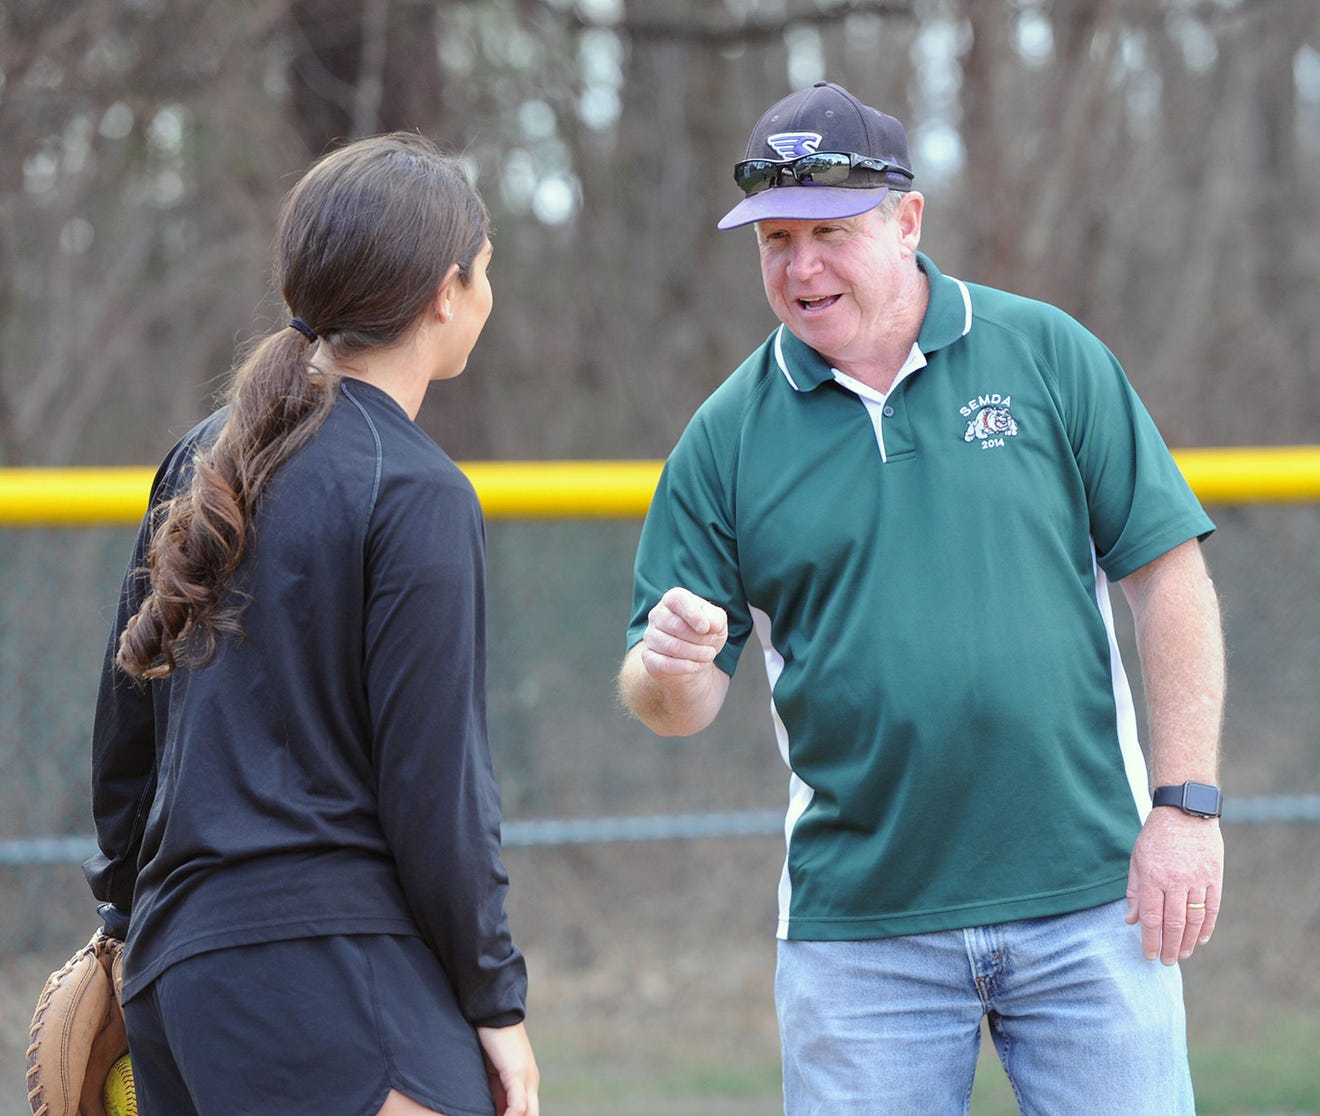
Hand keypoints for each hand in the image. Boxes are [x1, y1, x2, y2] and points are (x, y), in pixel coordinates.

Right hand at [476, 1022, 538, 1115]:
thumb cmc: (489, 1038)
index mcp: (526, 1081)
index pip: (526, 1113)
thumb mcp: (491, 1071)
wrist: (492, 1010)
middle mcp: (531, 1081)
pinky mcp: (517, 1073)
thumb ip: (494, 1091)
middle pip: (531, 1115)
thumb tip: (488, 1109)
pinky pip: (519, 1106)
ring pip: (528, 1114)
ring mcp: (526, 1077)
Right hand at [640, 587, 727, 677]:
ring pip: (671, 646)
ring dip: (696, 654)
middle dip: (700, 639)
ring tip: (708, 655)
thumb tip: (708, 625)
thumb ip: (715, 619)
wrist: (694, 658)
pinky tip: (697, 666)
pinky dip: (685, 667)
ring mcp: (650, 636)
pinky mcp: (649, 657)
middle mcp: (657, 615)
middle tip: (711, 645)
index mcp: (674, 599)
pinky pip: (664, 663)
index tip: (706, 628)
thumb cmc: (704, 634)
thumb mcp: (717, 622)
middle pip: (676, 626)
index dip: (693, 614)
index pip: (677, 600)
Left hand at [1125, 807, 1223, 964]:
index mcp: (1153, 876)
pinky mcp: (1215, 876)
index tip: (1149, 955)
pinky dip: (1208, 927)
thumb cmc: (1156, 837)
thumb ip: (1135, 891)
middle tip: (1167, 962)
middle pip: (1174, 923)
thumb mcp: (1137, 859)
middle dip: (1170, 947)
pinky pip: (1212, 908)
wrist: (1185, 812)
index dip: (1150, 940)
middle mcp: (1175, 880)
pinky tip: (1202, 940)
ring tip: (1183, 955)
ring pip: (1195, 919)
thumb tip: (1131, 921)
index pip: (1151, 917)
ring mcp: (1197, 879)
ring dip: (1189, 942)